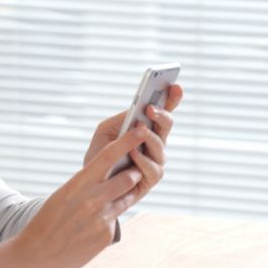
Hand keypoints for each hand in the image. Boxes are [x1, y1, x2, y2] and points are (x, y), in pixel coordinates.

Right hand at [0, 127, 146, 267]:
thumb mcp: (64, 195)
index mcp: (79, 183)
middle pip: (128, 177)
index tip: (141, 130)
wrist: (35, 255)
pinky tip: (90, 229)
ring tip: (109, 198)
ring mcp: (102, 218)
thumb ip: (87, 185)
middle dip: (132, 173)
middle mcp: (93, 199)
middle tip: (131, 171)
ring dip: (124, 195)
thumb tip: (111, 178)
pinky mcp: (106, 235)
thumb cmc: (47, 221)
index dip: (128, 141)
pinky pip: (115, 221)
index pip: (109, 156)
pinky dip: (107, 221)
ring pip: (126, 198)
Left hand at [84, 84, 182, 201]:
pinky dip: (142, 160)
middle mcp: (155, 142)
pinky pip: (153, 168)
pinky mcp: (151, 179)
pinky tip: (133, 152)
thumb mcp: (106, 130)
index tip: (175, 85)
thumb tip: (139, 115)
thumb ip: (121, 119)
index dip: (172, 98)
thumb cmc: (101, 153)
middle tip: (151, 108)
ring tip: (139, 129)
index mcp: (147, 127)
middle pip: (167, 124)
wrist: (92, 183)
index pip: (163, 110)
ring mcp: (155, 160)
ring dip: (149, 137)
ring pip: (161, 146)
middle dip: (162, 114)